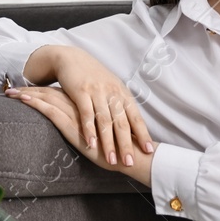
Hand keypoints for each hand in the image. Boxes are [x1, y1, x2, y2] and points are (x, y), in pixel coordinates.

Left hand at [5, 86, 153, 185]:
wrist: (132, 154)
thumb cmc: (122, 148)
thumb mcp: (108, 135)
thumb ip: (98, 128)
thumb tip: (88, 131)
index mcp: (90, 106)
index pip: (62, 95)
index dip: (44, 91)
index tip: (28, 89)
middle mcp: (82, 106)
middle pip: (51, 93)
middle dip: (30, 90)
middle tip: (11, 88)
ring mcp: (77, 114)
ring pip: (48, 98)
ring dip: (27, 94)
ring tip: (9, 92)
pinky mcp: (73, 124)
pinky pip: (50, 109)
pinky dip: (35, 103)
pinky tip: (22, 99)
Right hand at [24, 44, 153, 167]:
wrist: (71, 58)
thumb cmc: (93, 77)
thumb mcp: (112, 88)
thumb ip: (121, 105)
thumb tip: (134, 125)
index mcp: (122, 94)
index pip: (136, 117)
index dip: (143, 134)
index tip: (148, 151)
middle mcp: (112, 93)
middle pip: (122, 123)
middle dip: (127, 144)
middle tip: (130, 162)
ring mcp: (97, 92)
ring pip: (105, 122)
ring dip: (109, 143)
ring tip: (112, 160)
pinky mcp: (81, 92)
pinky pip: (86, 114)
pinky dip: (89, 130)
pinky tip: (91, 144)